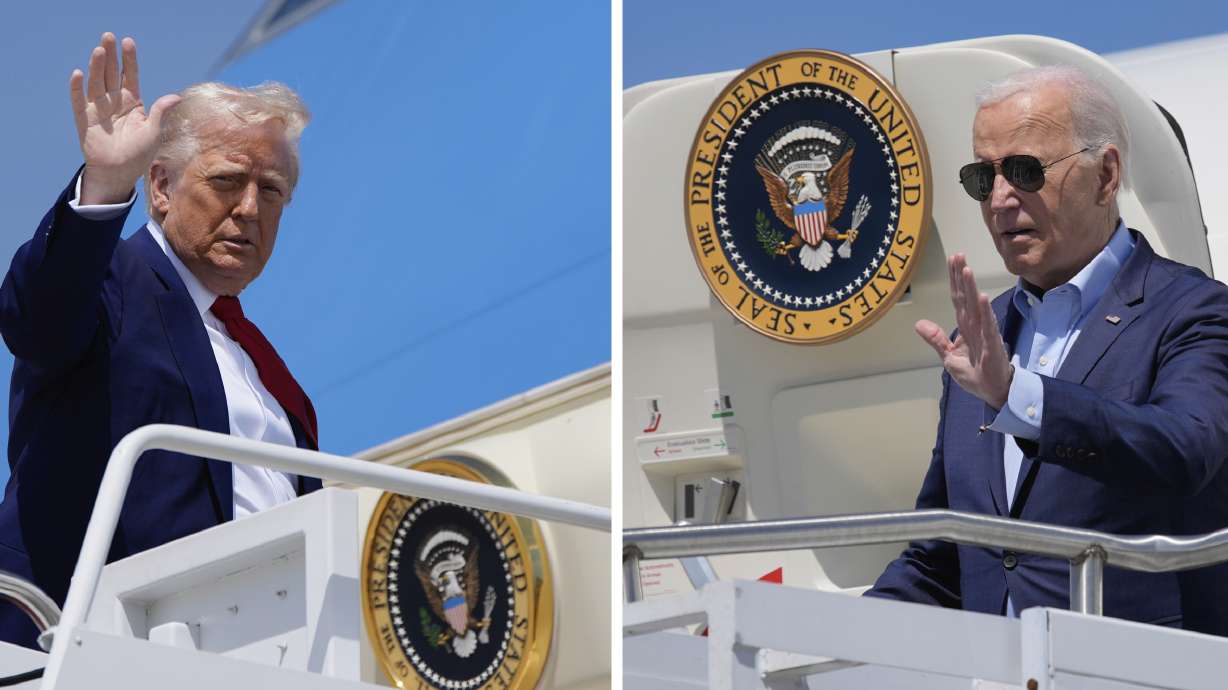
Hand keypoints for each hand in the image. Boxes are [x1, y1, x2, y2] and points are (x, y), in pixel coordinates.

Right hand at [70, 33, 180, 204]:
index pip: (129, 76)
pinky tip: (78, 74)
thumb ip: (160, 112)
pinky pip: (79, 102)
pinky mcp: (85, 120)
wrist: (120, 173)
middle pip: (110, 74)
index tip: (128, 42)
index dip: (128, 60)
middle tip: (108, 36)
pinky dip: (77, 89)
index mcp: (132, 103)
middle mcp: (114, 102)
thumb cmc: (139, 154)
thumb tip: (176, 97)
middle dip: (110, 56)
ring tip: (99, 50)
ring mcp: (99, 110)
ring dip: (96, 67)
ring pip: (96, 84)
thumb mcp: (154, 132)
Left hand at [916, 253, 1013, 408]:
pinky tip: (981, 297)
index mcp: (965, 326)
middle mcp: (975, 325)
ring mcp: (985, 333)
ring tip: (967, 270)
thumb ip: (937, 339)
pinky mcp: (992, 345)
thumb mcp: (949, 357)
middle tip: (958, 255)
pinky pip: (987, 326)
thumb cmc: (976, 373)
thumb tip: (919, 323)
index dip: (954, 279)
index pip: (958, 298)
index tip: (953, 259)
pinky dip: (984, 311)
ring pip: (976, 306)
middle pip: (965, 297)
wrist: (994, 392)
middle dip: (961, 276)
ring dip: (971, 288)